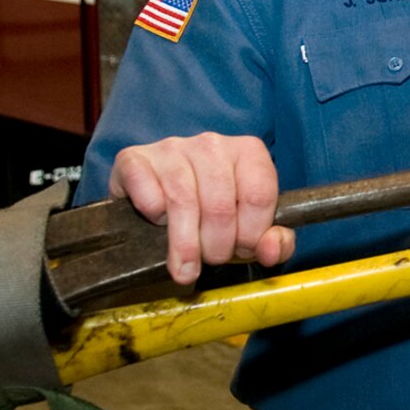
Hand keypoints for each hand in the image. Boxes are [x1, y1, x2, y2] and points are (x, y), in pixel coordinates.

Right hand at [108, 133, 296, 284]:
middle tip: (211, 260)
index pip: (259, 196)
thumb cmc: (213, 216)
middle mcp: (212, 144)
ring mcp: (172, 148)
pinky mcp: (134, 159)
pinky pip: (148, 197)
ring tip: (186, 265)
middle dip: (217, 246)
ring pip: (184, 203)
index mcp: (248, 151)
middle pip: (221, 205)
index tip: (240, 251)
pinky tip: (158, 221)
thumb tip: (271, 250)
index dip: (251, 234)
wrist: (158, 200)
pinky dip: (153, 219)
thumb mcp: (250, 230)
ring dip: (186, 244)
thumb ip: (274, 242)